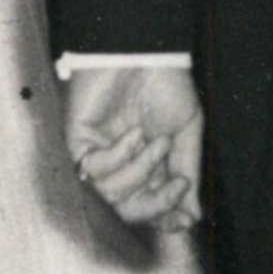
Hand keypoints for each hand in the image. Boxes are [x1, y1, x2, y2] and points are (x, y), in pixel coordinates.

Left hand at [64, 63, 203, 231]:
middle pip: (129, 211)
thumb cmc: (165, 86)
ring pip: (112, 196)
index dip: (166, 219)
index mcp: (148, 167)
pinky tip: (132, 135)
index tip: (186, 220)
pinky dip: (118, 157)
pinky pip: (93, 171)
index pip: (151, 208)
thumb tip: (194, 217)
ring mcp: (98, 156)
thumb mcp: (187, 132)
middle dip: (156, 206)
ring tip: (157, 143)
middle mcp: (121, 166)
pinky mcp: (78, 143)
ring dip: (141, 172)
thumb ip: (187, 172)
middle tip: (179, 186)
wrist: (143, 54)